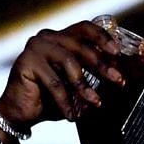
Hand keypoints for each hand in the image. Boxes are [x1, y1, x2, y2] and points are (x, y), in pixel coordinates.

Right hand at [0, 21, 123, 132]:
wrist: (23, 111)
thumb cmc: (53, 97)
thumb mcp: (78, 84)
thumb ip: (94, 75)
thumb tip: (119, 75)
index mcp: (62, 38)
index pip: (85, 28)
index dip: (103, 37)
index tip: (118, 52)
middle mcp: (48, 38)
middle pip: (80, 45)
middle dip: (102, 65)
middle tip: (118, 81)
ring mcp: (36, 47)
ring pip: (68, 61)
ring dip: (84, 85)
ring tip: (95, 103)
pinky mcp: (26, 62)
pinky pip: (54, 82)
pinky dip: (66, 101)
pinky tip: (73, 115)